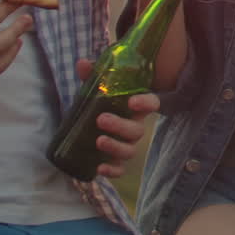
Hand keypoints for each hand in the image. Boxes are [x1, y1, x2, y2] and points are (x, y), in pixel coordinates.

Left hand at [75, 58, 158, 177]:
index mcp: (134, 107)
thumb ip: (92, 75)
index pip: (151, 103)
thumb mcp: (97, 86)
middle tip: (101, 119)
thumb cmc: (101, 101)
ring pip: (130, 150)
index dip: (145, 103)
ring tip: (99, 140)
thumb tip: (83, 63)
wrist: (94, 120)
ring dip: (116, 147)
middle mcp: (134, 126)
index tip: (131, 101)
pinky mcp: (114, 160)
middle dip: (121, 126)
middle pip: (137, 131)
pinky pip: (120, 169)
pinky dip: (113, 171)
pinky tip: (99, 168)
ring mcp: (125, 144)